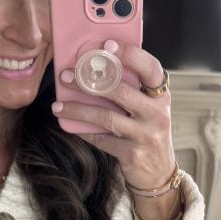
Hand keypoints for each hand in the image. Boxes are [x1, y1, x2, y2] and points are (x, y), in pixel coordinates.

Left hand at [51, 40, 174, 192]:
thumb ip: (132, 91)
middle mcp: (157, 114)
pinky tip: (69, 126)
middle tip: (66, 76)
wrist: (159, 174)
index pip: (150, 68)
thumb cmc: (149, 134)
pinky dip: (83, 132)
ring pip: (106, 117)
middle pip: (121, 90)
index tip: (107, 45)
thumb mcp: (149, 110)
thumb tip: (95, 69)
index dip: (130, 54)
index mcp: (161, 96)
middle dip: (88, 81)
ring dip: (78, 110)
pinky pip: (102, 139)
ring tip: (59, 106)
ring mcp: (146, 135)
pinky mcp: (132, 154)